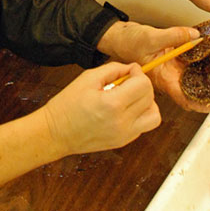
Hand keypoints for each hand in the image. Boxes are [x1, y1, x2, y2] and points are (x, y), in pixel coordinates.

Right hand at [42, 61, 159, 155]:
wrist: (55, 133)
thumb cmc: (66, 106)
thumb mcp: (88, 78)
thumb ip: (114, 69)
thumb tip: (131, 68)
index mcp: (112, 104)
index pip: (143, 85)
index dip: (138, 73)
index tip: (129, 71)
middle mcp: (122, 122)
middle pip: (151, 98)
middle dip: (142, 85)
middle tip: (127, 82)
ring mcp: (124, 135)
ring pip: (154, 116)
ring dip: (147, 103)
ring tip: (130, 97)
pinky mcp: (123, 142)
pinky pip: (144, 126)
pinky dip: (140, 115)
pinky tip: (125, 109)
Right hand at [97, 20, 209, 112]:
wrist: (118, 37)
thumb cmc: (127, 42)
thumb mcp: (150, 37)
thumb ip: (174, 36)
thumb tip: (196, 35)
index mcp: (163, 79)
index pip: (185, 98)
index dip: (203, 105)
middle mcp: (171, 77)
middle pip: (197, 90)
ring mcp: (174, 68)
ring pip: (199, 76)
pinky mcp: (176, 58)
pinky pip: (195, 60)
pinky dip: (208, 57)